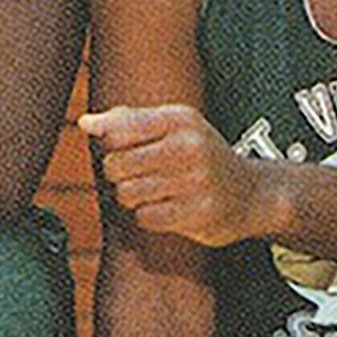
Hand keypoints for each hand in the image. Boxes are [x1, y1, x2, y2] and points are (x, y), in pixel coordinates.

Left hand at [80, 104, 270, 245]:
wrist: (251, 193)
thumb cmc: (200, 155)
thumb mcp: (172, 127)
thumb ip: (126, 121)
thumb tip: (84, 123)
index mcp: (180, 119)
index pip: (118, 130)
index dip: (112, 145)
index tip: (128, 149)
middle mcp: (190, 146)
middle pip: (116, 165)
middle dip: (119, 174)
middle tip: (140, 175)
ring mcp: (197, 182)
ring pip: (127, 194)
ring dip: (133, 197)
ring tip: (155, 191)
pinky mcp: (198, 214)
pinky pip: (145, 218)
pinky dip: (149, 216)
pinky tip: (168, 208)